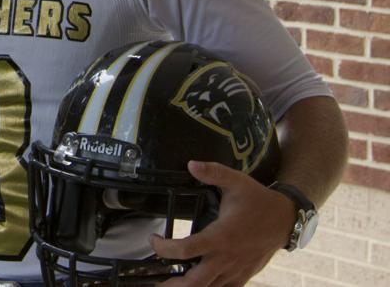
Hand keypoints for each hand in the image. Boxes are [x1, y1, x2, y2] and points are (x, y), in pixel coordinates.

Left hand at [149, 160, 295, 286]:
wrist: (286, 220)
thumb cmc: (259, 201)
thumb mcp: (237, 181)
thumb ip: (213, 172)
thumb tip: (191, 164)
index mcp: (221, 236)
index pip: (187, 249)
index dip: (165, 249)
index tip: (154, 240)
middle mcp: (227, 258)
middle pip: (196, 282)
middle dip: (173, 284)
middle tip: (156, 280)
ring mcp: (236, 270)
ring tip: (171, 284)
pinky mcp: (243, 275)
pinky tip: (197, 283)